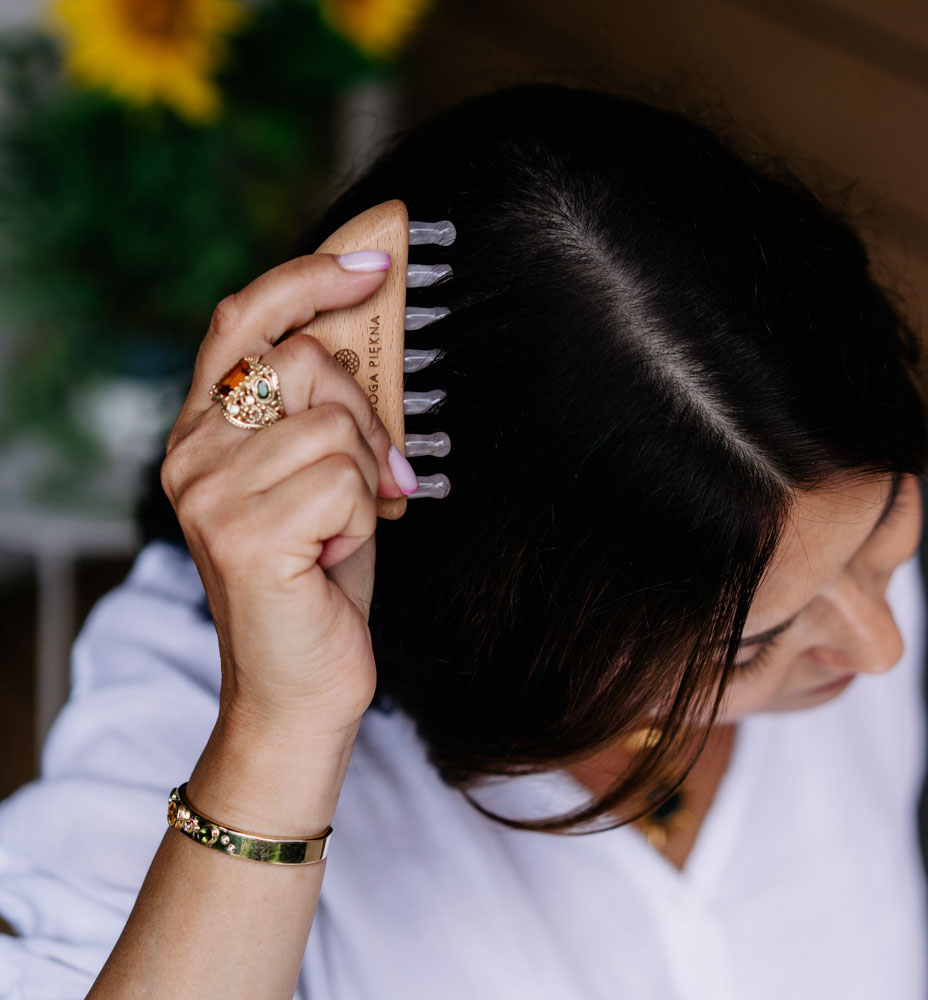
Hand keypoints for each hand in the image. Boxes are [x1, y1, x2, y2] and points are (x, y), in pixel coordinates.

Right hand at [162, 254, 408, 739]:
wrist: (302, 685)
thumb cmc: (319, 578)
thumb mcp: (322, 475)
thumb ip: (326, 409)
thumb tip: (369, 335)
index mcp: (206, 430)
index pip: (242, 319)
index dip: (306, 278)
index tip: (370, 264)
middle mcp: (191, 452)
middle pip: (305, 361)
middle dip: (368, 413)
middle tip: (380, 474)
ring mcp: (208, 490)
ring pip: (332, 422)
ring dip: (367, 475)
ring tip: (348, 526)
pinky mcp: (239, 530)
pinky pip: (343, 477)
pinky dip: (364, 516)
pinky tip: (335, 553)